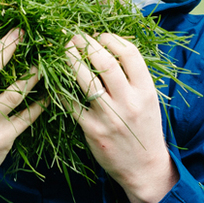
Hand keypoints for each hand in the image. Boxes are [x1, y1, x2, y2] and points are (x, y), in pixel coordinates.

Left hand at [66, 33, 177, 202]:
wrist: (145, 167)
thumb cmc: (145, 129)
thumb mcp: (148, 100)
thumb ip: (134, 77)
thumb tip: (110, 48)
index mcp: (145, 90)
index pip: (129, 53)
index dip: (112, 38)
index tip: (99, 35)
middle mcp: (128, 101)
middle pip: (105, 61)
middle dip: (86, 43)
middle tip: (75, 37)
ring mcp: (109, 116)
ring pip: (85, 80)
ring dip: (71, 59)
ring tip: (64, 49)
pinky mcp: (92, 130)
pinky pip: (71, 104)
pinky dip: (61, 89)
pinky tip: (55, 80)